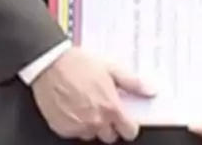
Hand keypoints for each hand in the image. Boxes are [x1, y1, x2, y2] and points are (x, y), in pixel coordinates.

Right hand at [31, 46, 156, 142]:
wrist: (50, 65)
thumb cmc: (79, 64)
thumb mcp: (112, 68)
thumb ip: (133, 83)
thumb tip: (151, 90)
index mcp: (110, 108)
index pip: (129, 131)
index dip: (130, 125)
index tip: (127, 119)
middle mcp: (95, 121)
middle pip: (111, 136)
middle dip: (111, 125)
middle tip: (105, 108)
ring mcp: (77, 127)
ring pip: (92, 135)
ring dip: (93, 125)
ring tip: (88, 105)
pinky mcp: (62, 129)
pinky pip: (75, 133)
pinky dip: (76, 124)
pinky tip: (75, 107)